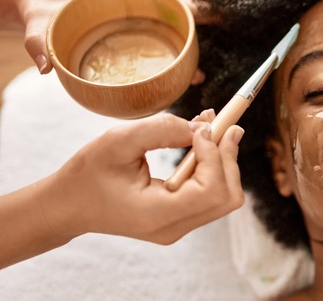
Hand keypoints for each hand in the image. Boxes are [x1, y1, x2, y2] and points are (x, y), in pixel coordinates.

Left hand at [1, 0, 201, 81]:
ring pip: (165, 28)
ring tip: (194, 71)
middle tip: (200, 50)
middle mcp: (127, 4)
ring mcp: (129, 20)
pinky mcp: (127, 35)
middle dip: (190, 25)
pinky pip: (154, 41)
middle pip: (168, 9)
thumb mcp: (36, 23)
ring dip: (182, 46)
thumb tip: (43, 67)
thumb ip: (37, 41)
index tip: (192, 10)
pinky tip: (175, 75)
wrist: (35, 10)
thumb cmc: (38, 11)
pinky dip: (168, 55)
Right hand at [42, 111, 243, 243]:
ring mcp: (178, 226)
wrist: (68, 206)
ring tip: (210, 126)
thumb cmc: (87, 174)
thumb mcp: (117, 141)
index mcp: (157, 215)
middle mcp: (173, 227)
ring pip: (224, 195)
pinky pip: (210, 193)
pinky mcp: (179, 217)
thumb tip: (202, 128)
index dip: (215, 156)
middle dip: (228, 155)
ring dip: (223, 158)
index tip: (202, 128)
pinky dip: (212, 165)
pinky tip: (201, 141)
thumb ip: (162, 130)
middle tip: (223, 121)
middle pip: (227, 196)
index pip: (211, 191)